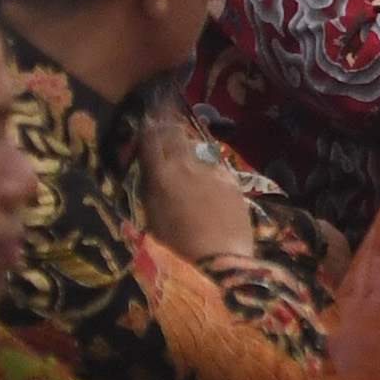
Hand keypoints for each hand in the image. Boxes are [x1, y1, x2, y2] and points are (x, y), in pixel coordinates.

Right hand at [139, 114, 260, 265]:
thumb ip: (150, 189)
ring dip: (188, 148)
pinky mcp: (232, 181)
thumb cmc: (178, 246)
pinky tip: (207, 174)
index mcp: (162, 173)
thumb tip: (150, 171)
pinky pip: (216, 166)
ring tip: (185, 148)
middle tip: (164, 120)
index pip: (151, 139)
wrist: (221, 259)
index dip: (148, 128)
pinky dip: (208, 166)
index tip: (146, 119)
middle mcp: (187, 165)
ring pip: (196, 150)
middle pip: (175, 136)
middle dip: (168, 128)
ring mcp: (212, 171)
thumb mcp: (152, 218)